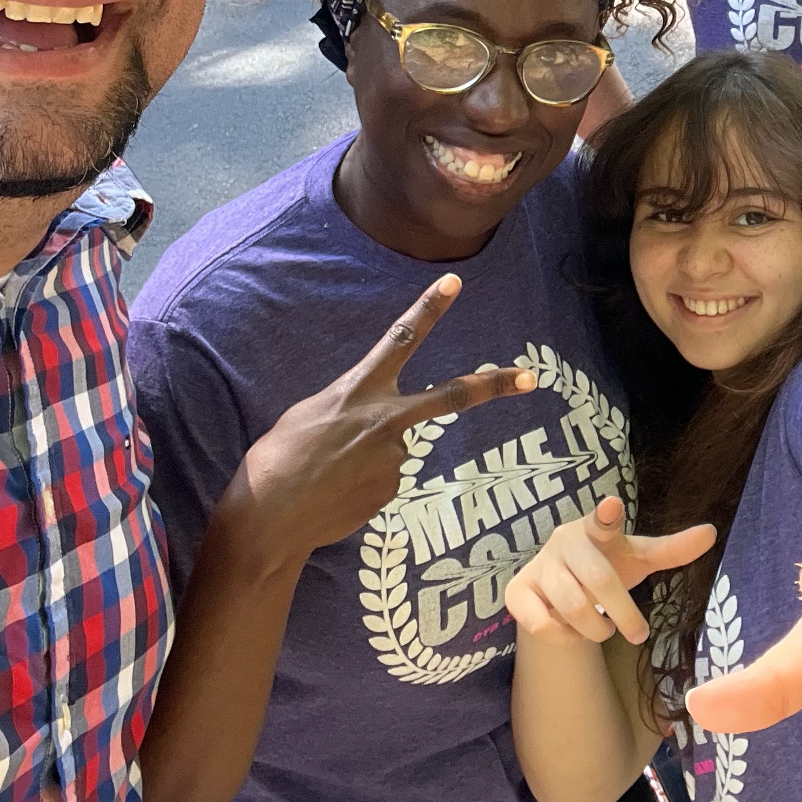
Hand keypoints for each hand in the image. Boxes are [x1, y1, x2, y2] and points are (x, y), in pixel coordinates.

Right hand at [224, 276, 533, 566]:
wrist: (270, 518)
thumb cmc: (278, 459)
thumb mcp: (311, 413)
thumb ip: (352, 407)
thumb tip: (375, 422)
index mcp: (358, 390)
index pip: (400, 338)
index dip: (428, 309)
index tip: (454, 283)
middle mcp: (385, 420)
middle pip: (452, 397)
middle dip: (493, 384)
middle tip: (531, 376)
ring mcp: (394, 458)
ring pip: (394, 447)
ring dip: (368, 457)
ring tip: (331, 473)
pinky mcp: (392, 489)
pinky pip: (383, 478)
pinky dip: (363, 483)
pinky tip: (336, 492)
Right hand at [506, 496, 716, 647]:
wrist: (556, 588)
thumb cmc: (605, 567)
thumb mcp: (637, 559)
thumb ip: (671, 549)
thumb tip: (712, 532)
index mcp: (596, 532)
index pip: (602, 522)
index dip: (607, 515)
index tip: (612, 504)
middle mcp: (564, 542)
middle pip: (598, 581)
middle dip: (623, 613)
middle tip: (639, 634)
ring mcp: (539, 565)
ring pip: (570, 606)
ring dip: (594, 628)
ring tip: (604, 631)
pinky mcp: (517, 591)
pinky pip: (541, 623)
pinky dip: (563, 636)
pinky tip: (571, 633)